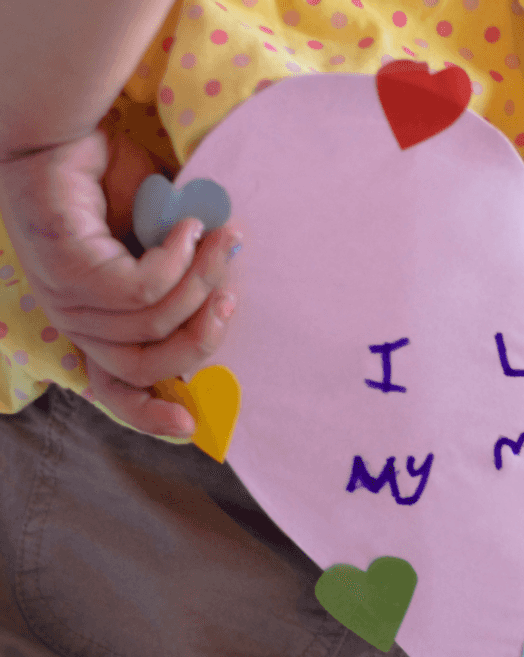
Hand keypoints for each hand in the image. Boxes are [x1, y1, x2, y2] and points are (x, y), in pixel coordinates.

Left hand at [0, 126, 241, 436]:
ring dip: (202, 281)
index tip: (191, 427)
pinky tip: (187, 228)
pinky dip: (178, 260)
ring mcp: (65, 298)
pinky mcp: (69, 271)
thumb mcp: (158, 237)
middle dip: (203, 336)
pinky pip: (143, 289)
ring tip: (224, 239)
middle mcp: (72, 319)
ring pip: (154, 321)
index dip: (148, 413)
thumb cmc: (107, 181)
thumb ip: (184, 271)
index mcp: (90, 322)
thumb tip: (232, 294)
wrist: (60, 133)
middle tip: (235, 297)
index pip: (111, 386)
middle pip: (146, 364)